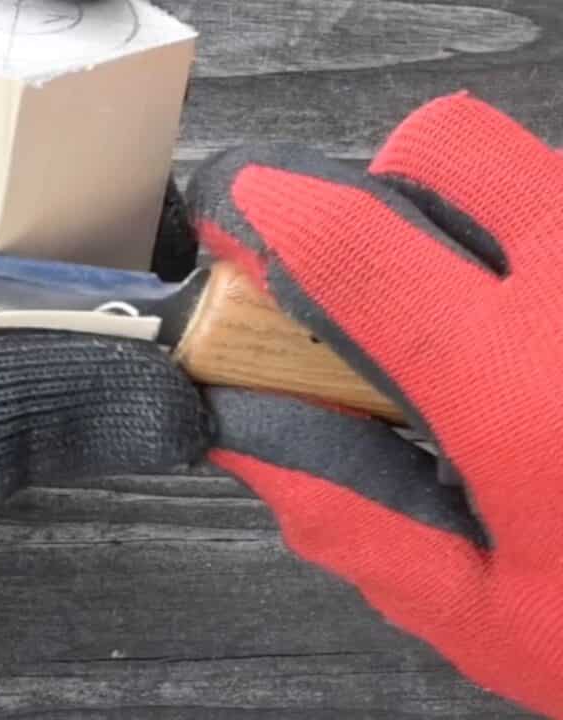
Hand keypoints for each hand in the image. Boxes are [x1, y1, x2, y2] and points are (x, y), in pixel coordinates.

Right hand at [189, 92, 562, 717]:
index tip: (228, 217)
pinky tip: (561, 339)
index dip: (264, 207)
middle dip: (373, 184)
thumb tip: (235, 429)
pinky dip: (542, 243)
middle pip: (443, 144)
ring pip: (524, 163)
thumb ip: (346, 515)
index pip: (356, 241)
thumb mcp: (485, 613)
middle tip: (380, 278)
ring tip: (490, 321)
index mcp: (520, 387)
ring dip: (466, 213)